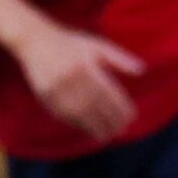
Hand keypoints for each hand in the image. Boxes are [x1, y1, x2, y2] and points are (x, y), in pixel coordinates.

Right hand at [17, 21, 145, 142]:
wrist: (35, 41)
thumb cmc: (69, 43)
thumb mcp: (96, 44)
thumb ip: (119, 58)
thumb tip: (142, 70)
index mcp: (86, 65)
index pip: (108, 91)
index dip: (120, 106)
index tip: (131, 116)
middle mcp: (72, 78)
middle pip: (95, 105)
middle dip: (109, 120)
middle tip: (121, 130)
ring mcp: (57, 88)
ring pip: (79, 113)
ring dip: (94, 127)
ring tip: (106, 136)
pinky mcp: (45, 96)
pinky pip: (63, 115)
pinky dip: (77, 124)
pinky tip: (87, 129)